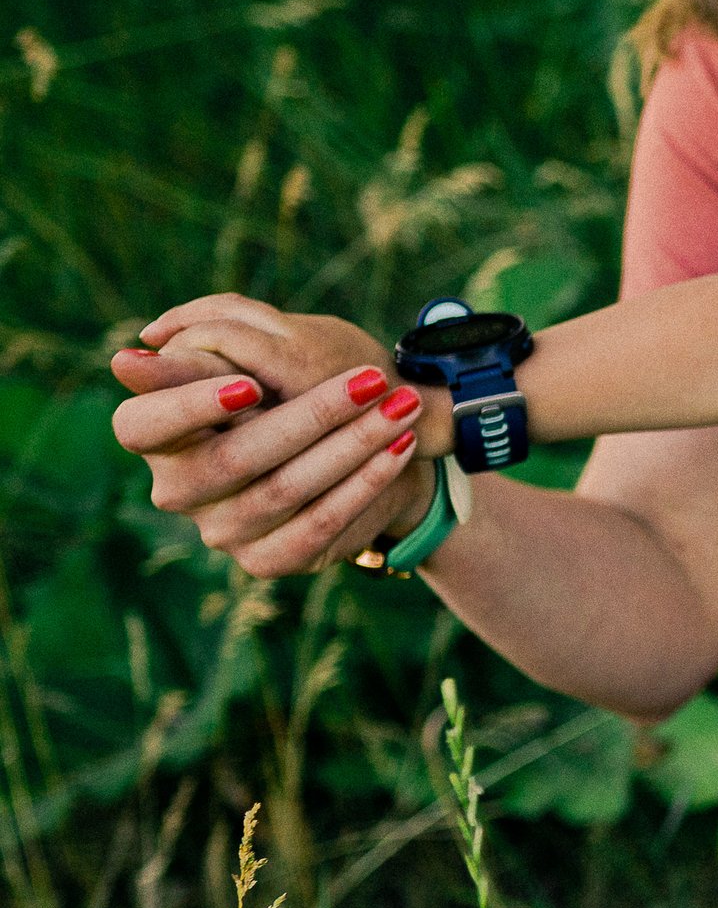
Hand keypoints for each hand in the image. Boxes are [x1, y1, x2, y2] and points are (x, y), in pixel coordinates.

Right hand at [111, 295, 435, 575]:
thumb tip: (126, 362)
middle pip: (235, 457)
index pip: (140, 425)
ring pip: (286, 488)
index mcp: (156, 436)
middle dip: (312, 414)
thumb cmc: (288, 390)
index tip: (251, 385)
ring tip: (402, 406)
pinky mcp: (268, 559)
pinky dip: (367, 480)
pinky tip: (400, 447)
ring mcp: (222, 531)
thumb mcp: (258, 358)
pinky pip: (321, 523)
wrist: (351, 455)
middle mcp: (179, 490)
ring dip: (354, 443)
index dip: (189, 406)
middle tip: (372, 379)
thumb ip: (208, 349)